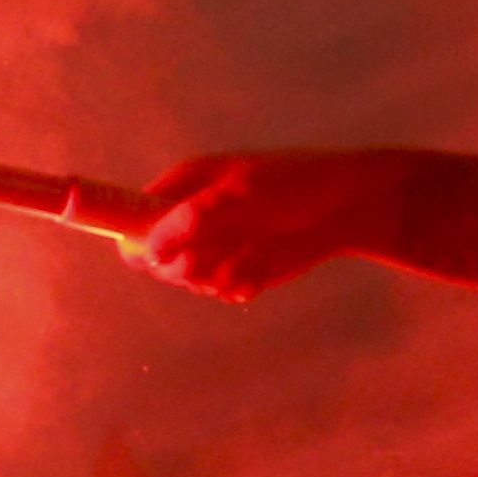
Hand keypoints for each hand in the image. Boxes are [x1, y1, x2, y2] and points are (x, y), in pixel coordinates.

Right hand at [131, 151, 403, 303]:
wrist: (343, 209)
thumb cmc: (291, 185)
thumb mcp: (236, 194)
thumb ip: (190, 220)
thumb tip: (149, 252)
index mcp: (184, 186)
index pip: (134, 214)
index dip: (134, 236)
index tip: (147, 256)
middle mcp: (192, 219)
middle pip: (156, 257)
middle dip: (178, 267)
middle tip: (204, 264)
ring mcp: (214, 247)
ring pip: (187, 279)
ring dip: (210, 278)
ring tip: (242, 260)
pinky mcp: (237, 271)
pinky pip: (219, 291)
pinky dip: (236, 287)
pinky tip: (259, 273)